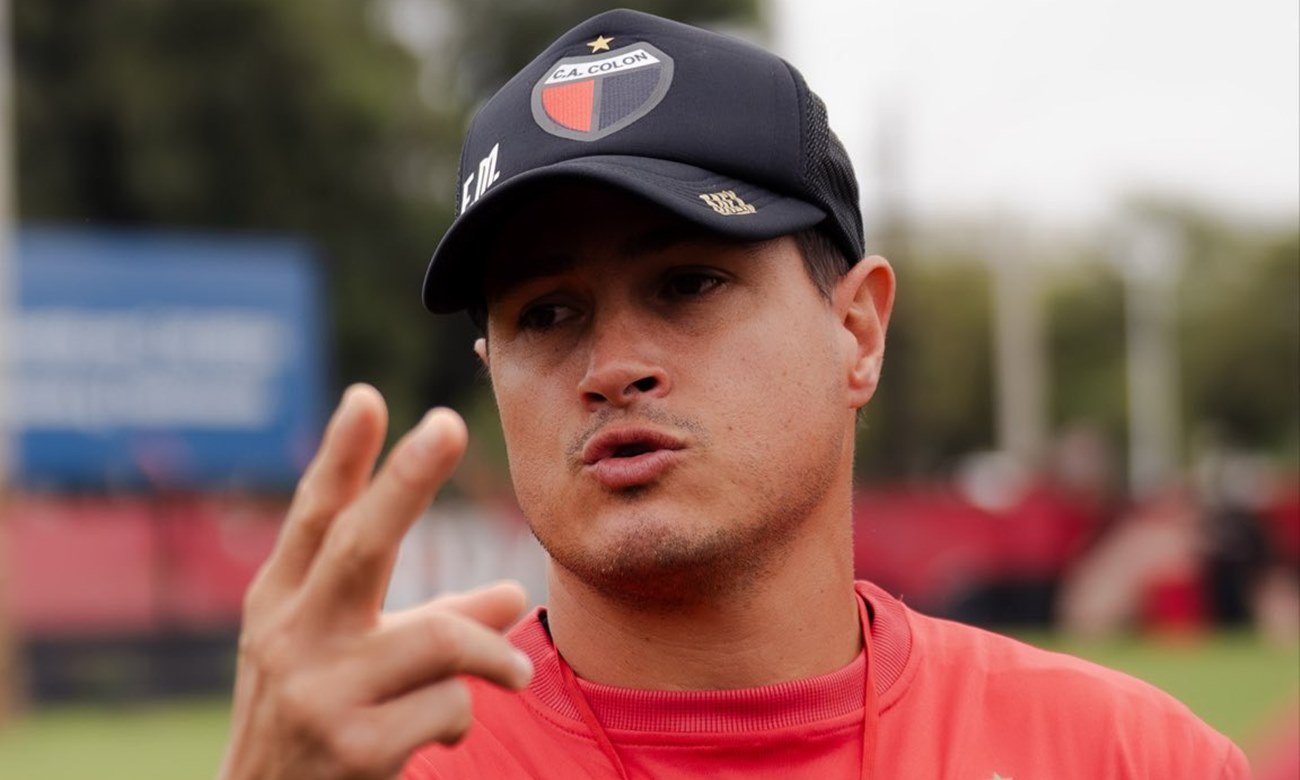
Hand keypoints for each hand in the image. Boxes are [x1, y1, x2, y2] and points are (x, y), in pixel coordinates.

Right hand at [217, 384, 532, 779]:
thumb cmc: (320, 724)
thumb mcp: (355, 662)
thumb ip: (429, 619)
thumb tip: (512, 594)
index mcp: (281, 604)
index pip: (313, 519)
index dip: (340, 458)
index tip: (366, 397)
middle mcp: (290, 639)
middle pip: (359, 544)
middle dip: (407, 480)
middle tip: (447, 423)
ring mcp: (319, 694)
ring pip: (441, 639)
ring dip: (491, 658)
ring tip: (509, 676)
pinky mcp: (355, 749)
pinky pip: (452, 704)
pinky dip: (465, 715)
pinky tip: (448, 735)